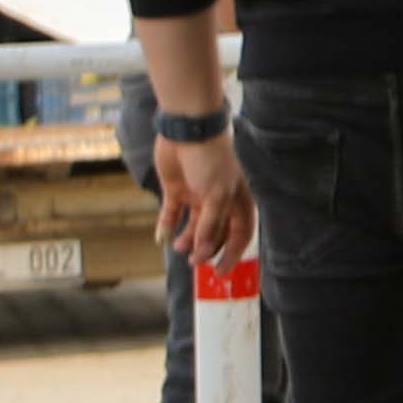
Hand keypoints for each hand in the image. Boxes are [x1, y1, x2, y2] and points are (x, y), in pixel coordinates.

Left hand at [156, 131, 257, 268]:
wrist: (186, 131)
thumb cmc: (210, 160)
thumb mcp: (216, 196)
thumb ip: (211, 225)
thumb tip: (204, 251)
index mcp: (237, 200)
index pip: (240, 233)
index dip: (232, 254)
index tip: (219, 272)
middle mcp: (219, 200)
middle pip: (216, 233)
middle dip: (206, 249)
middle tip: (194, 261)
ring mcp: (196, 195)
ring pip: (193, 226)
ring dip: (187, 240)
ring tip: (178, 248)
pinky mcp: (175, 189)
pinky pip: (171, 214)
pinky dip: (166, 227)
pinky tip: (161, 238)